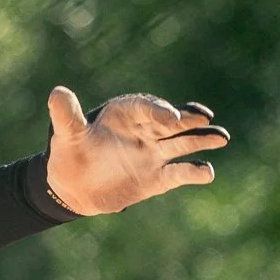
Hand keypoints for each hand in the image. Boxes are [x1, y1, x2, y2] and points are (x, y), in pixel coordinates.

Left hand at [44, 85, 228, 218]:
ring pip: (183, 143)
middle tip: (205, 117)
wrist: (72, 187)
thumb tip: (58, 92)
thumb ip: (66, 115)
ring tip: (221, 137)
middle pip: (171, 122)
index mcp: (125, 114)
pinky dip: (193, 172)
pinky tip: (206, 172)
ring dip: (202, 139)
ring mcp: (153, 153)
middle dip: (188, 119)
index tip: (173, 118)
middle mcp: (144, 130)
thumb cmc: (69, 154)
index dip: (160, 111)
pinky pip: (179, 173)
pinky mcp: (157, 178)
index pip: (146, 108)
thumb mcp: (65, 134)